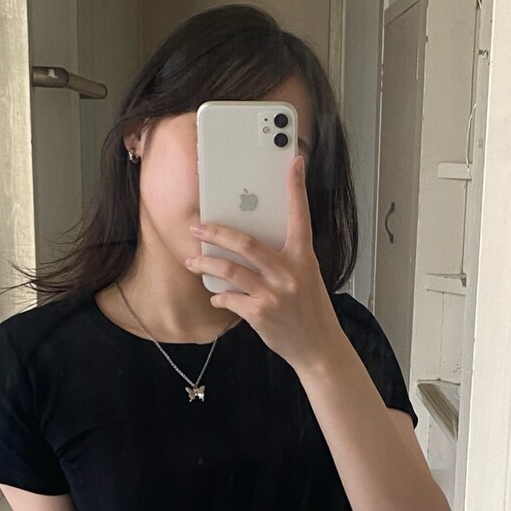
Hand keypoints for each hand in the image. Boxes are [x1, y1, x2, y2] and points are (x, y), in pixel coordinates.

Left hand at [183, 154, 343, 372]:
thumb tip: (251, 243)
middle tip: (197, 226)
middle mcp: (289, 273)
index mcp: (304, 258)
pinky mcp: (260, 314)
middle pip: (246, 243)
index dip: (297, 188)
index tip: (294, 162)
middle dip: (216, 232)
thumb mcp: (306, 277)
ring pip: (230, 271)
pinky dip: (219, 296)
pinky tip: (216, 295)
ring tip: (192, 261)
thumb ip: (285, 258)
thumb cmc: (310, 310)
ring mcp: (273, 294)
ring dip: (206, 264)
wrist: (318, 348)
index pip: (300, 216)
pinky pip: (230, 298)